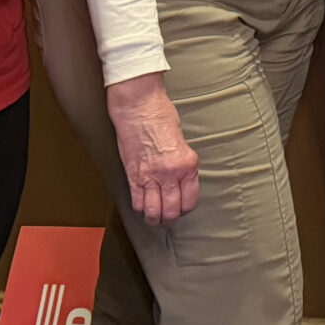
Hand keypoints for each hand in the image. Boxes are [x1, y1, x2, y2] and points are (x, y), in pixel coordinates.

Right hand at [106, 75, 199, 224]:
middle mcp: (170, 173)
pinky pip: (137, 202)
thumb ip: (182, 164)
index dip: (186, 208)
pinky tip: (143, 205)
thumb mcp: (182, 142)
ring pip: (153, 212)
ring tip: (155, 216)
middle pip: (172, 211)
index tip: (182, 207)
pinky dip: (141, 208)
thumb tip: (180, 182)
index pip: (190, 200)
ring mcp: (150, 176)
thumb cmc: (161, 116)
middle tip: (168, 215)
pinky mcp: (133, 175)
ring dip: (155, 217)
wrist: (139, 106)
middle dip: (171, 217)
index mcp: (188, 164)